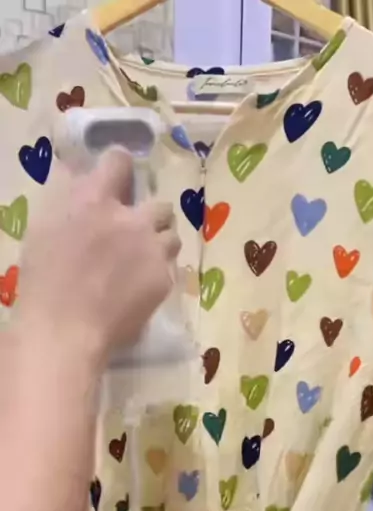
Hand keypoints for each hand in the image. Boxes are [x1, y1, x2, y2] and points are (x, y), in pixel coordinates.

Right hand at [15, 147, 180, 367]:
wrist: (66, 329)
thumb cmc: (44, 280)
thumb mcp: (43, 228)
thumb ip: (67, 199)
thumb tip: (79, 175)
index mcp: (95, 200)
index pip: (119, 161)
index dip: (120, 167)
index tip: (119, 180)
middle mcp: (130, 219)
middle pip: (159, 205)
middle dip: (150, 218)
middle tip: (134, 235)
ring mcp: (151, 250)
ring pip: (171, 236)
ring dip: (159, 245)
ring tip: (142, 263)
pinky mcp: (164, 279)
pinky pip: (169, 269)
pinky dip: (157, 275)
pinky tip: (139, 290)